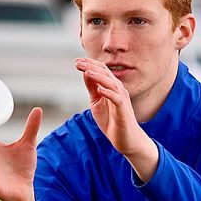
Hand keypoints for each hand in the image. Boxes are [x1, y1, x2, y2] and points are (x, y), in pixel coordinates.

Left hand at [75, 57, 157, 181]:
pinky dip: (108, 93)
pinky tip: (99, 90)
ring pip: (111, 83)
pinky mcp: (123, 110)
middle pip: (105, 73)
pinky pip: (117, 99)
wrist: (125, 139)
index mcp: (111, 87)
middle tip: (78, 63)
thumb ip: (92, 88)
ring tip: (87, 72)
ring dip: (99, 77)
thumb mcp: (96, 102)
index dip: (89, 65)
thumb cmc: (111, 120)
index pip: (101, 71)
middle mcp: (118, 90)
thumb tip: (85, 73)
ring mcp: (121, 99)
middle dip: (91, 67)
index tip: (76, 62)